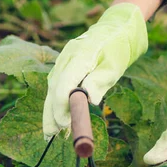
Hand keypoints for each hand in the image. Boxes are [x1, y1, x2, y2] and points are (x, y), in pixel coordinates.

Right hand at [43, 3, 147, 138]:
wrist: (113, 31)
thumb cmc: (116, 50)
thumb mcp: (114, 66)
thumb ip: (100, 81)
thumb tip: (89, 99)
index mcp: (80, 56)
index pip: (64, 84)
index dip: (61, 105)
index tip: (64, 124)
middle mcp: (66, 58)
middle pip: (53, 89)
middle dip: (50, 113)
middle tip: (50, 135)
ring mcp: (62, 61)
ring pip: (51, 89)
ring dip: (50, 111)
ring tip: (51, 134)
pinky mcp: (63, 66)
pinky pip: (55, 86)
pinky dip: (55, 103)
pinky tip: (57, 120)